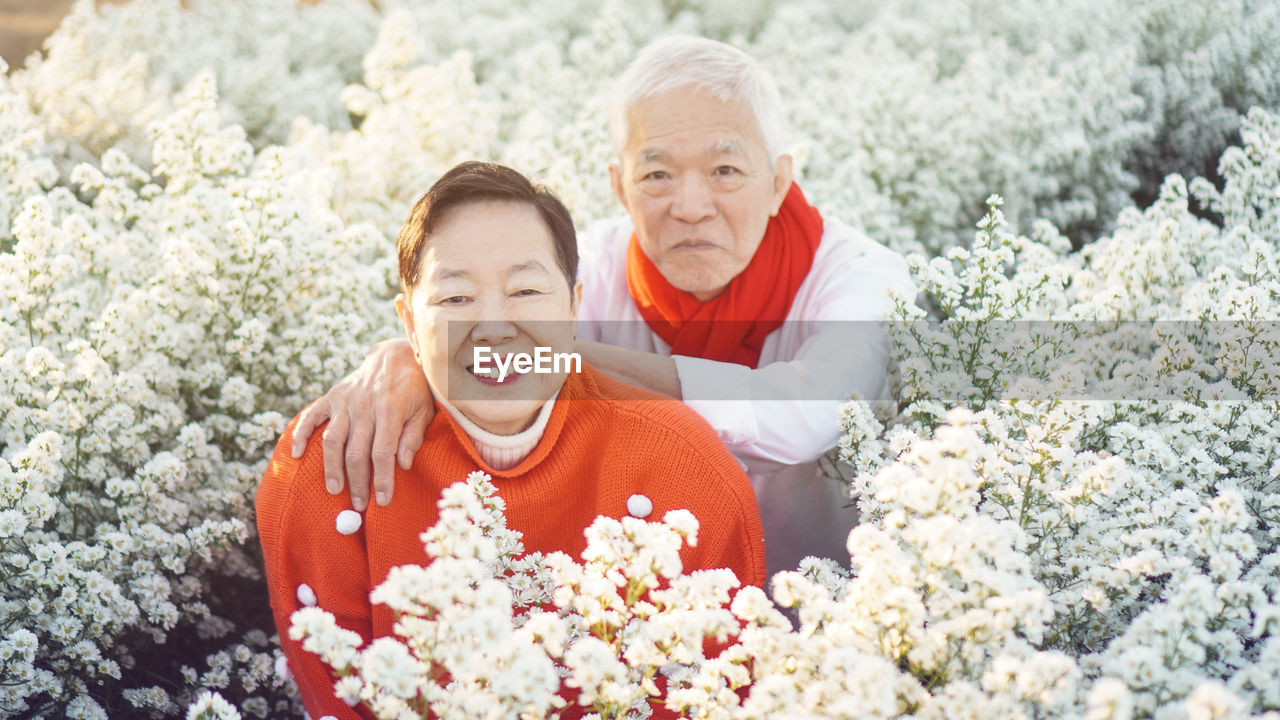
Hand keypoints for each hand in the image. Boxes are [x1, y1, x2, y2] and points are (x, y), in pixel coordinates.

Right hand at [289, 338, 432, 510]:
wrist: (395, 355)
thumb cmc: (414, 388)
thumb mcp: (424, 410)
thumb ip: (413, 436)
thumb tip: (402, 464)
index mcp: (390, 409)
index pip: (382, 452)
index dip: (381, 479)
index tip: (382, 500)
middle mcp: (364, 405)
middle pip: (356, 451)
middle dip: (358, 482)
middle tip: (360, 505)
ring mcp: (345, 400)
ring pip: (332, 439)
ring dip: (332, 468)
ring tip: (335, 490)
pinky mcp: (331, 396)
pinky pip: (311, 416)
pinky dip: (300, 435)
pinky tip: (296, 455)